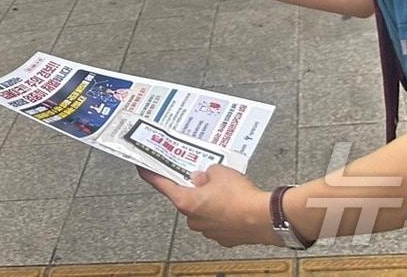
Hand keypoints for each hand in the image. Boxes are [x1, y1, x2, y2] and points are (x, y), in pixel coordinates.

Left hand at [139, 164, 280, 247]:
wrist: (264, 217)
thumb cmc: (239, 194)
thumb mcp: (219, 171)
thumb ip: (205, 173)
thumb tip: (201, 178)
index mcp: (186, 202)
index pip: (162, 185)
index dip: (151, 174)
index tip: (142, 168)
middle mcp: (193, 219)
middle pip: (185, 199)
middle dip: (193, 188)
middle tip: (204, 176)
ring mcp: (208, 231)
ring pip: (203, 212)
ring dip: (209, 202)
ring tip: (226, 190)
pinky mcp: (224, 238)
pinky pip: (217, 221)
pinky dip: (222, 213)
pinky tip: (234, 204)